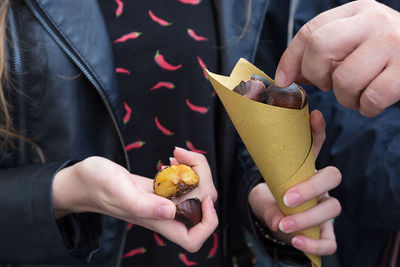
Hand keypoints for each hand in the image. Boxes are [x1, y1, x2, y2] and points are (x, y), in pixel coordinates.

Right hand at [52, 147, 217, 251]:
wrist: (86, 179)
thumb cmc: (96, 185)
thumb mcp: (117, 190)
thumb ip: (142, 204)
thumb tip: (170, 212)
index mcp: (156, 221)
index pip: (193, 239)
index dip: (207, 223)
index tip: (203, 198)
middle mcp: (164, 214)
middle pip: (202, 208)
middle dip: (203, 180)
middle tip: (184, 160)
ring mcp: (164, 201)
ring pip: (197, 191)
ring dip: (195, 170)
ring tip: (178, 155)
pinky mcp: (162, 189)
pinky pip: (186, 181)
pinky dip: (187, 166)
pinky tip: (173, 158)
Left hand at [248, 110, 341, 254]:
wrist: (273, 218)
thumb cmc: (272, 197)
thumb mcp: (266, 185)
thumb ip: (269, 187)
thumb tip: (276, 192)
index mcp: (307, 169)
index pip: (317, 146)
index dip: (318, 132)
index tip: (314, 117)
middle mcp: (321, 187)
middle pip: (332, 177)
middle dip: (311, 187)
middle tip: (286, 198)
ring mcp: (325, 209)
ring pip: (332, 209)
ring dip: (307, 218)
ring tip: (283, 225)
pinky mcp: (324, 233)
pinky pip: (329, 241)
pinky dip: (314, 244)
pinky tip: (296, 242)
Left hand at [275, 0, 399, 116]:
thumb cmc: (385, 53)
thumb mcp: (355, 40)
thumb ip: (324, 52)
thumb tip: (287, 76)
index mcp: (356, 11)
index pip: (310, 31)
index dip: (290, 59)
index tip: (282, 80)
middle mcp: (373, 21)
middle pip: (320, 47)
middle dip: (315, 74)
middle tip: (327, 84)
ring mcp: (392, 44)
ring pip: (343, 79)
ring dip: (344, 98)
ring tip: (357, 94)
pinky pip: (371, 98)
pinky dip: (366, 108)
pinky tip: (372, 102)